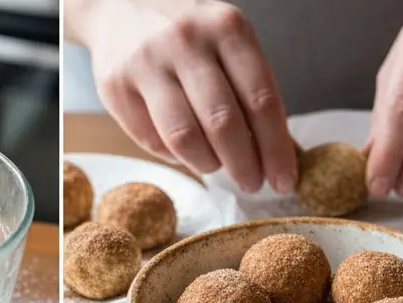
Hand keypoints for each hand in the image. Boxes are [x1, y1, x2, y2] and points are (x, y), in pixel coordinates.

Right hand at [75, 0, 295, 192]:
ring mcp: (147, 63)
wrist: (120, 5)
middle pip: (223, 123)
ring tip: (215, 166)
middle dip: (244, 165)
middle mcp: (186, 41)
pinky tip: (183, 150)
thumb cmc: (188, 36)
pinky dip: (174, 156)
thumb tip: (286, 152)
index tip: (284, 180)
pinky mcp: (117, 87)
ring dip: (207, 164)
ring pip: (184, 138)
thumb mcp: (228, 46)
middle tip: (252, 184)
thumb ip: (253, 93)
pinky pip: (152, 141)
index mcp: (226, 27)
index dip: (275, 148)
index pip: (260, 99)